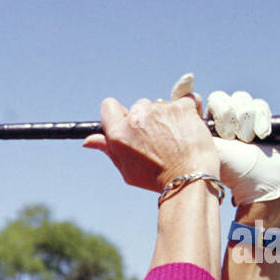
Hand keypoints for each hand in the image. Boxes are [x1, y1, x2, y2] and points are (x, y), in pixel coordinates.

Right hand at [82, 83, 216, 192]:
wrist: (189, 179)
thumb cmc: (156, 178)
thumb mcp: (127, 168)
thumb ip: (109, 149)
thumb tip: (88, 141)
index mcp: (119, 134)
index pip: (109, 106)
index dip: (118, 114)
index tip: (129, 122)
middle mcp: (137, 118)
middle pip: (138, 106)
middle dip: (147, 118)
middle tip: (158, 140)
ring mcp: (160, 110)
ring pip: (162, 104)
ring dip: (168, 116)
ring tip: (176, 138)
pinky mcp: (183, 107)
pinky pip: (187, 100)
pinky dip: (189, 110)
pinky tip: (190, 127)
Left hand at [202, 83, 279, 205]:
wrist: (259, 180)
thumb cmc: (229, 169)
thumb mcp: (206, 148)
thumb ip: (191, 129)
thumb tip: (176, 109)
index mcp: (206, 124)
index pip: (207, 101)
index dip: (217, 108)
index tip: (221, 126)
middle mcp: (222, 118)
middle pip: (222, 98)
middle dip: (228, 116)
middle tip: (230, 136)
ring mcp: (242, 117)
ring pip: (241, 99)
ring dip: (244, 121)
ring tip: (245, 139)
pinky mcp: (260, 117)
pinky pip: (259, 105)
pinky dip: (260, 120)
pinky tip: (259, 136)